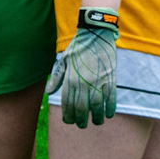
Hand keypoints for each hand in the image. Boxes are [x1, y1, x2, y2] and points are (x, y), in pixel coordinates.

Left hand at [52, 9, 119, 127]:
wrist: (96, 33)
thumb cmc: (78, 47)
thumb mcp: (64, 60)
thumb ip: (57, 77)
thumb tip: (48, 92)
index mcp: (70, 79)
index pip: (68, 104)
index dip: (68, 115)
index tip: (69, 121)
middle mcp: (83, 82)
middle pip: (82, 108)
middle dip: (81, 120)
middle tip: (82, 125)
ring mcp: (98, 81)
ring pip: (97, 106)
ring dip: (96, 117)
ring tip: (96, 122)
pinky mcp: (110, 78)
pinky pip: (111, 98)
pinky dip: (110, 108)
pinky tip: (108, 114)